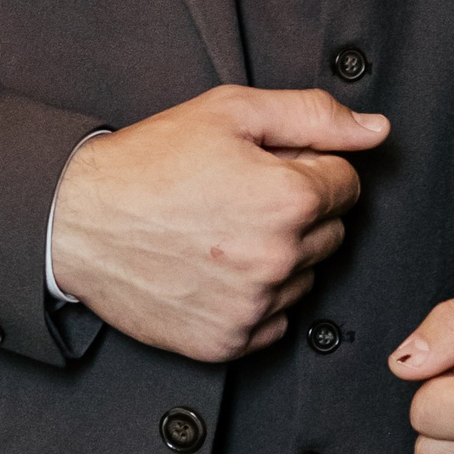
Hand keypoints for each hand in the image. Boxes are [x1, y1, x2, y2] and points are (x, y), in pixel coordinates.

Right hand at [50, 86, 388, 363]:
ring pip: (305, 278)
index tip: (267, 167)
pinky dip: (254, 297)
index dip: (309, 168)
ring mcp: (253, 307)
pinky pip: (273, 320)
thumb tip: (376, 131)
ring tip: (221, 230)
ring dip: (280, 256)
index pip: (346, 185)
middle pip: (330, 233)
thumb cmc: (150, 162)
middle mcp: (279, 261)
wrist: (78, 220)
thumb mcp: (230, 112)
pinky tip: (214, 268)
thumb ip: (313, 116)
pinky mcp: (228, 342)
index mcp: (288, 200)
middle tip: (239, 195)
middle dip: (298, 212)